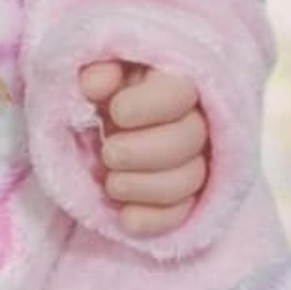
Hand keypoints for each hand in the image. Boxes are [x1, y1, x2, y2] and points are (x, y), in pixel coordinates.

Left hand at [78, 60, 208, 237]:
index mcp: (172, 80)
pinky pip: (183, 212)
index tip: (116, 112)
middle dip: (144, 151)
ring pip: (190, 178)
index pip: (180, 91)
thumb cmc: (100, 89)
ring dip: (146, 186)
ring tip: (111, 183)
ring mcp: (196, 160)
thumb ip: (96, 70)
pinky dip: (155, 219)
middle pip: (190, 138)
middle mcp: (195, 119)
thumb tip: (95, 84)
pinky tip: (125, 218)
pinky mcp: (187, 195)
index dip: (150, 105)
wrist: (98, 121)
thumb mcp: (94, 70)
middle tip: (109, 153)